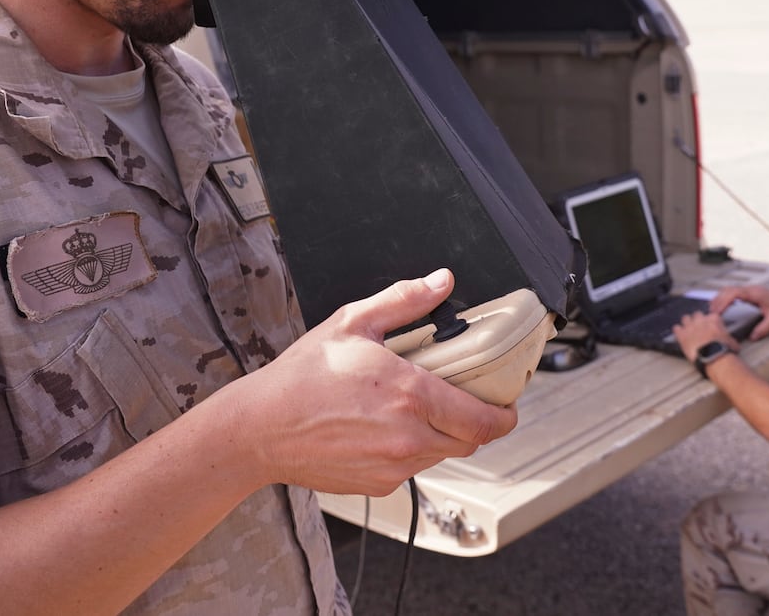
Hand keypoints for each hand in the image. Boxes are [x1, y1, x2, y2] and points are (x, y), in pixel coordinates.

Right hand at [226, 269, 518, 496]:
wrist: (260, 427)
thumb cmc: (302, 376)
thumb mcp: (353, 322)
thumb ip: (405, 301)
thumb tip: (441, 282)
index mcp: (411, 395)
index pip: (483, 420)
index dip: (505, 415)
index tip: (508, 406)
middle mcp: (408, 438)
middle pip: (469, 441)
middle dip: (472, 422)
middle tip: (460, 399)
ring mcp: (393, 467)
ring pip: (441, 455)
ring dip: (439, 434)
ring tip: (411, 408)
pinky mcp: (377, 485)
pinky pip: (411, 469)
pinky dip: (409, 451)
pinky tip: (382, 428)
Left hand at [672, 309, 735, 360]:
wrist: (714, 357)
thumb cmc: (724, 350)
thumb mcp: (731, 342)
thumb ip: (727, 337)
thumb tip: (730, 342)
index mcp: (714, 319)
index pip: (710, 315)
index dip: (710, 321)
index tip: (710, 327)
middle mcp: (701, 320)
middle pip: (697, 314)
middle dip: (698, 320)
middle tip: (699, 329)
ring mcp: (690, 326)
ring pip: (685, 318)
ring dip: (687, 323)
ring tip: (688, 331)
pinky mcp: (682, 335)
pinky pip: (676, 328)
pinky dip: (678, 331)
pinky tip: (680, 336)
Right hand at [710, 285, 768, 340]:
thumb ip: (764, 329)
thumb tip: (752, 337)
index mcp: (755, 294)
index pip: (734, 293)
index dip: (723, 301)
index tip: (717, 312)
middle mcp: (750, 289)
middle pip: (728, 290)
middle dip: (718, 300)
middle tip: (710, 313)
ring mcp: (749, 290)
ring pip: (729, 289)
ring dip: (719, 298)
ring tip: (713, 311)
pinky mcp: (749, 292)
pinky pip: (732, 292)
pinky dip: (724, 297)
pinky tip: (721, 306)